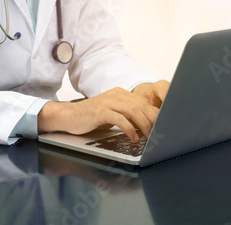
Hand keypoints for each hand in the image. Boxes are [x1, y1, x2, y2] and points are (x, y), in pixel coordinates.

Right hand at [38, 81, 168, 141]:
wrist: (68, 116)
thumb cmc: (91, 118)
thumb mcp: (112, 114)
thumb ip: (127, 115)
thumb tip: (146, 124)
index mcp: (120, 93)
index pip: (143, 102)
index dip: (154, 115)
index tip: (162, 126)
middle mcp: (116, 94)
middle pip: (141, 106)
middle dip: (152, 121)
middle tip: (158, 134)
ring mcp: (108, 102)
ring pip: (133, 111)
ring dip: (144, 125)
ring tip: (149, 137)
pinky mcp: (101, 111)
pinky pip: (120, 119)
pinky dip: (129, 129)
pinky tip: (133, 137)